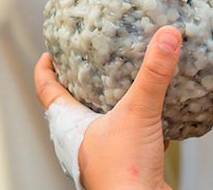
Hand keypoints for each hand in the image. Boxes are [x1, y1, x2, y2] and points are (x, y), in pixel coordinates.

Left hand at [34, 26, 180, 189]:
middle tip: (90, 61)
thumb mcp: (137, 113)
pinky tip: (160, 114)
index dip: (45, 69)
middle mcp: (83, 140)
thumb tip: (166, 37)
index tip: (49, 51)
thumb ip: (152, 75)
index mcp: (72, 125)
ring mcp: (105, 153)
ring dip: (112, 103)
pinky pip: (132, 137)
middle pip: (73, 105)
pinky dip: (142, 123)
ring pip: (103, 122)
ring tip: (126, 82)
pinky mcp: (128, 163)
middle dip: (81, 83)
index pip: (47, 90)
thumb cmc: (122, 175)